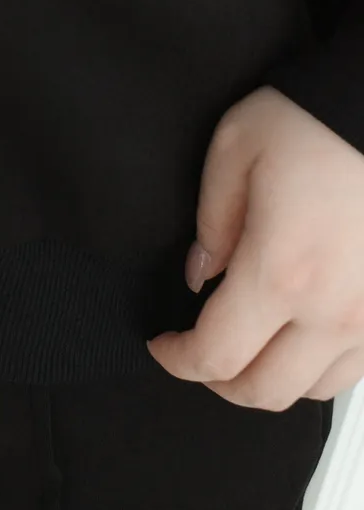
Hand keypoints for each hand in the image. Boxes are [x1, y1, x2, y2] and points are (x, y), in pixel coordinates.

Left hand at [145, 84, 363, 408]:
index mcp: (282, 272)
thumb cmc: (318, 118)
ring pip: (314, 389)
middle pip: (265, 391)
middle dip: (217, 381)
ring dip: (271, 377)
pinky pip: (355, 367)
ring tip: (248, 342)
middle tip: (197, 352)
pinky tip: (298, 331)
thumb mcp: (236, 149)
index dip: (177, 360)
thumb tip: (200, 272)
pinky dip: (318, 365)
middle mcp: (335, 310)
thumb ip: (210, 222)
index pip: (217, 355)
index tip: (164, 345)